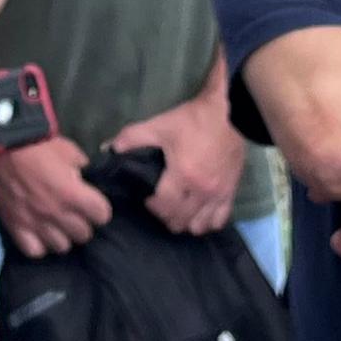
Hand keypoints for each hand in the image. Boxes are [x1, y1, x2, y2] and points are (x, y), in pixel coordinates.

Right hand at [0, 137, 112, 257]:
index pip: (102, 215)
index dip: (100, 209)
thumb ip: (81, 168)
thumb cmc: (39, 146)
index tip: (93, 204)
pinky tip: (40, 233)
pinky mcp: (17, 227)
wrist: (4, 147)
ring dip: (63, 235)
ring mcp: (36, 222)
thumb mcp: (69, 150)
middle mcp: (56, 212)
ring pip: (62, 246)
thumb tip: (84, 178)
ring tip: (58, 224)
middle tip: (75, 213)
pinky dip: (40, 244)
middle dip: (83, 223)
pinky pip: (35, 251)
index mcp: (72, 193)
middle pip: (84, 234)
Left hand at [107, 93, 246, 237]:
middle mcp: (202, 190)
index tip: (148, 198)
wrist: (231, 114)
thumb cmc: (194, 120)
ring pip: (199, 226)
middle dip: (166, 217)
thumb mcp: (160, 124)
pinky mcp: (231, 193)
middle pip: (180, 221)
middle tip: (160, 204)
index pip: (164, 207)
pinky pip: (218, 221)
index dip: (152, 206)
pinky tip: (198, 213)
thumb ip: (133, 137)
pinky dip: (206, 222)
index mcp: (183, 174)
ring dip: (185, 222)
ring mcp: (219, 194)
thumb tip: (109, 148)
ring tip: (179, 210)